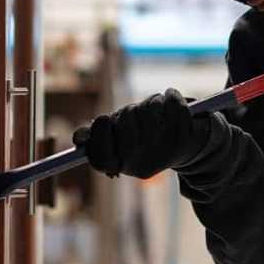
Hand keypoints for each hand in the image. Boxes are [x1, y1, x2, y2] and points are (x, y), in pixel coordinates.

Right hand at [73, 88, 208, 178]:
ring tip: (154, 109)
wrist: (183, 148)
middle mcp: (142, 164)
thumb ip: (97, 137)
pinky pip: (174, 106)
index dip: (99, 134)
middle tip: (133, 112)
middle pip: (125, 124)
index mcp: (122, 166)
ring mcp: (164, 152)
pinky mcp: (184, 138)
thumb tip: (79, 137)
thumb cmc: (141, 139)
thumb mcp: (117, 139)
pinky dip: (171, 96)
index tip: (104, 118)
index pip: (100, 157)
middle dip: (128, 112)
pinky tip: (170, 99)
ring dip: (150, 102)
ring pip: (149, 111)